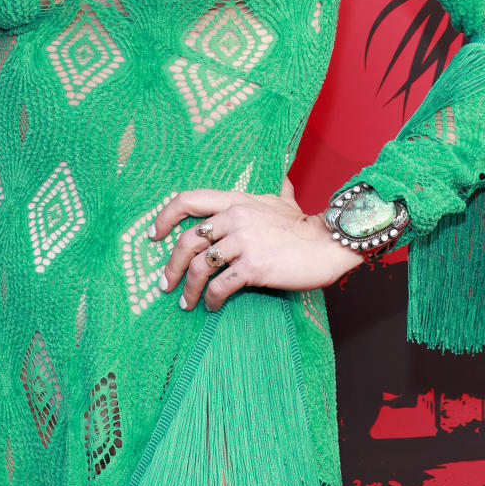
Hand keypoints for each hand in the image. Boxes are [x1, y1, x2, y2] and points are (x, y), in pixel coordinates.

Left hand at [149, 174, 364, 311]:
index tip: (154, 235)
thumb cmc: (305, 225)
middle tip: (165, 284)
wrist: (330, 243)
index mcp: (235, 200)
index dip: (165, 217)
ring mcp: (244, 242)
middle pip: (187, 240)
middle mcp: (235, 218)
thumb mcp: (283, 200)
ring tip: (186, 303)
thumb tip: (283, 179)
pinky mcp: (254, 267)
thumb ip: (275, 191)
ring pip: (201, 266)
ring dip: (188, 289)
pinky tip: (213, 306)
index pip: (188, 200)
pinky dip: (212, 299)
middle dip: (171, 266)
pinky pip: (221, 286)